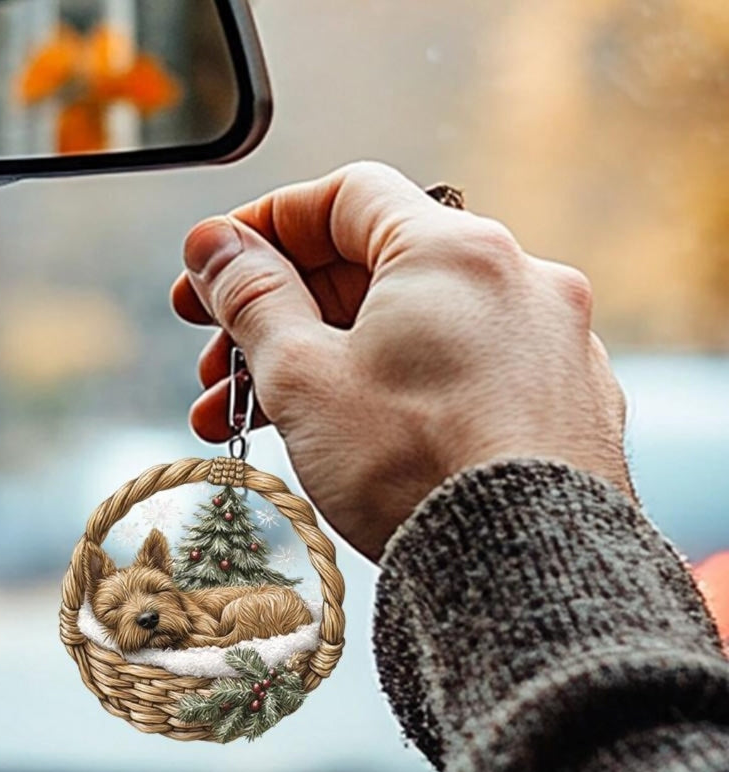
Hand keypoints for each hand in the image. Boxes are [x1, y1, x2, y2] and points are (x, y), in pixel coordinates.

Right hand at [171, 161, 629, 561]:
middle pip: (373, 271)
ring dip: (326, 365)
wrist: (523, 572)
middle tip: (219, 364)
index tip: (218, 269)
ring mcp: (548, 343)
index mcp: (452, 251)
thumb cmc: (412, 466)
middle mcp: (516, 280)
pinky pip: (459, 373)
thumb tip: (212, 244)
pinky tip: (345, 438)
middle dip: (281, 315)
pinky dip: (394, 389)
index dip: (267, 226)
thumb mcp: (304, 376)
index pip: (344, 197)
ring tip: (255, 420)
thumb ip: (252, 297)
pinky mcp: (560, 402)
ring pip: (411, 331)